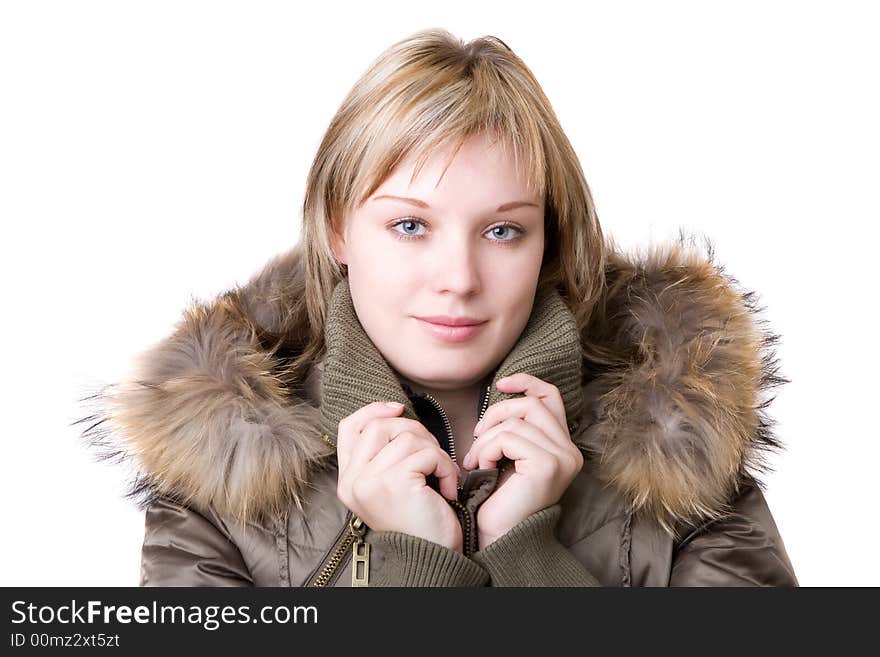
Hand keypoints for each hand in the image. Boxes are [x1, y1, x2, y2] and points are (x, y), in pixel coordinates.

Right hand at [335, 401, 463, 551]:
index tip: (398, 407)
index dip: (373, 410)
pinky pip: (425, 453)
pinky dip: (445, 466)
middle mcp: (352, 481)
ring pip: (406, 436)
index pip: (349, 428)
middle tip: (432, 455)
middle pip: (379, 426)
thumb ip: (384, 454)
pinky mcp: (394, 483)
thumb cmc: (419, 520)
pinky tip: (448, 488)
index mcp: (348, 480)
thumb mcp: (392, 484)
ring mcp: (370, 481)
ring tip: (442, 475)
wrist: (431, 558)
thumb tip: (396, 411)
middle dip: (414, 430)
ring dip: (435, 451)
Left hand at [462, 373, 583, 548]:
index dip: (526, 382)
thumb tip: (505, 390)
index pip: (551, 397)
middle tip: (477, 436)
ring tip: (475, 460)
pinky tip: (481, 468)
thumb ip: (516, 428)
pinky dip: (487, 449)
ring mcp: (562, 458)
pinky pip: (508, 438)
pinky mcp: (547, 465)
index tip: (500, 383)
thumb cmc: (499, 499)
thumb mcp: (509, 455)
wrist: (499, 537)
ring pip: (515, 422)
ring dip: (486, 438)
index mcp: (563, 446)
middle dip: (497, 413)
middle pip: (531, 404)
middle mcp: (570, 451)